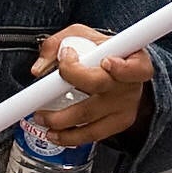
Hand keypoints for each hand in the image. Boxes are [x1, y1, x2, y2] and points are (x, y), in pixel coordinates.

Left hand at [30, 27, 153, 146]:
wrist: (121, 69)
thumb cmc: (102, 51)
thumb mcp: (83, 36)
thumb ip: (58, 44)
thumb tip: (39, 68)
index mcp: (131, 58)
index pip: (132, 66)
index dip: (121, 67)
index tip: (105, 61)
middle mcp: (131, 84)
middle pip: (100, 86)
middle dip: (71, 81)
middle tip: (48, 89)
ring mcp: (125, 106)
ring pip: (90, 116)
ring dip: (61, 120)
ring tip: (42, 118)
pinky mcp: (118, 123)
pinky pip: (93, 134)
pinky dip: (71, 137)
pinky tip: (56, 134)